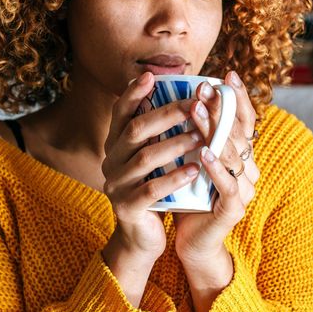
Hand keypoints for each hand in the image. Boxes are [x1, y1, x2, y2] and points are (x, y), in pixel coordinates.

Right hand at [101, 72, 205, 303]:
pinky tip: (194, 171)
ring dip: (175, 144)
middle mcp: (111, 161)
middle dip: (166, 115)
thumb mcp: (153, 158)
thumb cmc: (154, 188)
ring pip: (145, 159)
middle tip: (194, 104)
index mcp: (116, 145)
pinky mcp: (127, 208)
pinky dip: (174, 178)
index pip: (120, 113)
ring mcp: (116, 184)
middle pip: (135, 131)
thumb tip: (186, 96)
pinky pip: (150, 190)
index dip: (134, 93)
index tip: (151, 76)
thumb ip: (160, 133)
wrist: (142, 236)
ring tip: (201, 136)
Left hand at [173, 71, 260, 311]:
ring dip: (214, 131)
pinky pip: (227, 184)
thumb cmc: (188, 197)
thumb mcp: (190, 161)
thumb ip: (193, 135)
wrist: (191, 242)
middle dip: (221, 107)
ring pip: (233, 154)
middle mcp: (248, 169)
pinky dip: (216, 167)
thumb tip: (179, 98)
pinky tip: (203, 153)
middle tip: (204, 87)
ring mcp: (244, 189)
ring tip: (198, 111)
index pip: (245, 121)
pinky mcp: (233, 209)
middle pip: (238, 133)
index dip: (239, 98)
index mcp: (241, 156)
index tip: (227, 74)